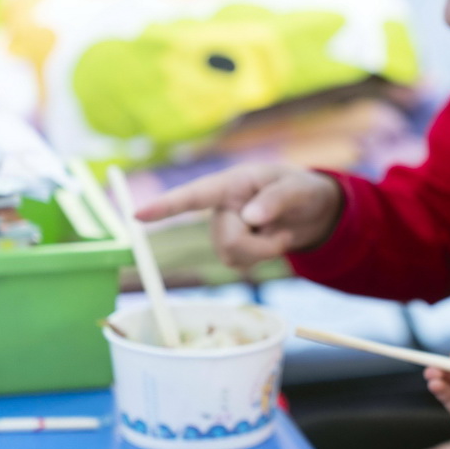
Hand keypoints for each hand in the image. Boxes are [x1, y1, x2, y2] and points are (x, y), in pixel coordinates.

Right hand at [135, 163, 342, 268]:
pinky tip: (270, 242)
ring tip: (279, 233)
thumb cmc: (302, 191)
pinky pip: (238, 265)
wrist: (312, 211)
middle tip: (284, 235)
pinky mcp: (231, 247)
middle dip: (260, 246)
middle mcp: (220, 205)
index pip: (194, 195)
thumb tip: (249, 218)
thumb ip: (276, 200)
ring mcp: (223, 228)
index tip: (137, 215)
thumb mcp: (298, 189)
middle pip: (226, 240)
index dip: (165, 206)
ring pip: (232, 256)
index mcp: (232, 184)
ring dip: (263, 252)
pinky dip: (261, 258)